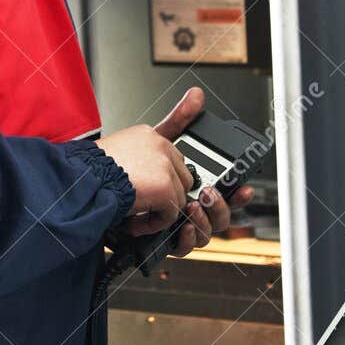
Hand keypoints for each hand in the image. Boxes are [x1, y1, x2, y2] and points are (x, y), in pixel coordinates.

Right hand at [96, 122, 189, 227]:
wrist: (81, 180)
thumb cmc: (87, 171)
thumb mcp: (113, 156)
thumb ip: (134, 162)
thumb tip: (143, 180)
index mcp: (146, 135)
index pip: (170, 157)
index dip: (161, 180)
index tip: (149, 194)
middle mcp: (159, 145)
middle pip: (181, 176)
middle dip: (165, 196)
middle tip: (144, 208)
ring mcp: (164, 165)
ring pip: (178, 196)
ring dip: (158, 212)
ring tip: (135, 219)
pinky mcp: (165, 187)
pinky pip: (170, 213)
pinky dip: (154, 224)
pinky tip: (134, 224)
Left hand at [104, 88, 254, 254]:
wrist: (99, 186)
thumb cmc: (129, 168)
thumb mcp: (157, 143)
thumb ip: (179, 121)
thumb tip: (196, 96)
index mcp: (194, 188)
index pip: (226, 194)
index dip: (240, 193)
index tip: (244, 187)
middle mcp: (189, 209)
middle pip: (221, 216)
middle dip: (221, 206)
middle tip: (209, 193)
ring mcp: (178, 226)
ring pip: (207, 234)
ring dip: (206, 221)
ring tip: (192, 206)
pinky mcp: (163, 241)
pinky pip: (184, 249)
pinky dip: (187, 239)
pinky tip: (182, 227)